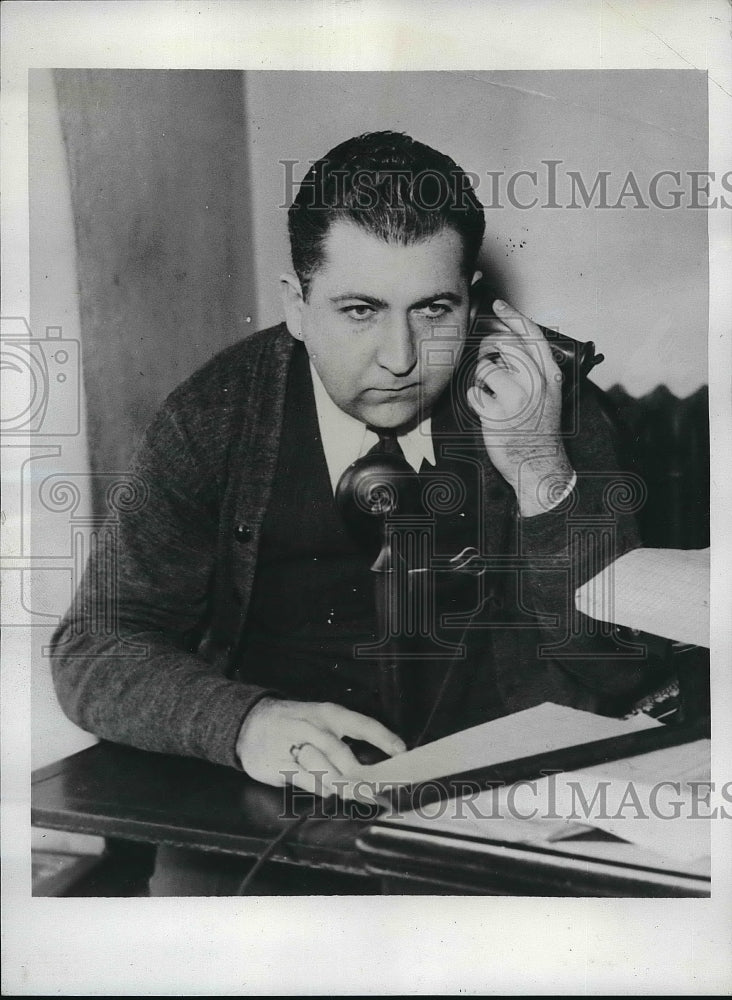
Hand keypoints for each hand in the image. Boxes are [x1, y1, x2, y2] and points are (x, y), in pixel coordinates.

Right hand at [235, 697, 405, 798]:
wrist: (249, 723)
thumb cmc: (293, 723)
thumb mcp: (318, 720)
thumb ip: (342, 738)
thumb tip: (372, 763)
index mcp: (327, 714)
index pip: (361, 724)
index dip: (383, 738)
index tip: (401, 752)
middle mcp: (312, 728)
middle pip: (340, 753)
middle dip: (361, 774)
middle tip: (380, 789)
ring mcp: (294, 747)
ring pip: (324, 769)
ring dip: (345, 785)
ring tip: (362, 795)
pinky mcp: (280, 765)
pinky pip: (305, 780)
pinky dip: (321, 788)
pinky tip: (330, 792)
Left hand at [467, 299, 574, 515]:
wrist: (539, 464)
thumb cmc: (539, 429)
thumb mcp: (548, 394)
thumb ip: (533, 369)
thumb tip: (507, 342)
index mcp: (549, 375)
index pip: (531, 335)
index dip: (512, 316)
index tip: (497, 305)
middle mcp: (535, 383)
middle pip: (503, 346)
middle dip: (488, 349)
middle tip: (486, 362)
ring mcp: (515, 398)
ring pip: (484, 368)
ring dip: (480, 378)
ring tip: (490, 393)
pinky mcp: (496, 414)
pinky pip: (474, 393)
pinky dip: (475, 400)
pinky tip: (487, 411)